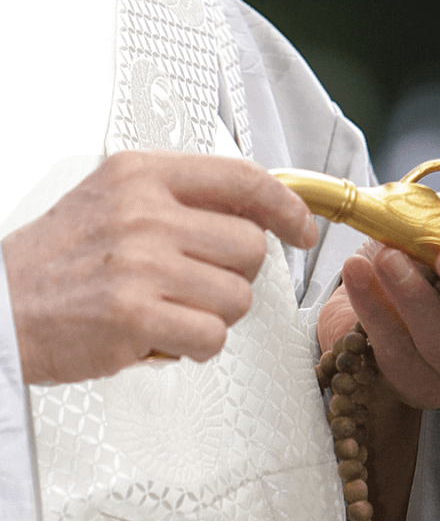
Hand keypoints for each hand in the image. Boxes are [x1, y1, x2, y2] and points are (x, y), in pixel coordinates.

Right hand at [2, 151, 317, 384]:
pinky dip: (199, 345)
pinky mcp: (133, 316)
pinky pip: (213, 336)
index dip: (287, 207)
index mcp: (143, 175)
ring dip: (216, 314)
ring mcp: (140, 264)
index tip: (302, 228)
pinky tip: (167, 337)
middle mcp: (144, 213)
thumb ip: (181, 199)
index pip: (244, 179)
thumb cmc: (57, 260)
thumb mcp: (114, 200)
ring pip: (238, 296)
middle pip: (251, 247)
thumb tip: (256, 213)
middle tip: (201, 284)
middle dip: (238, 275)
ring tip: (174, 311)